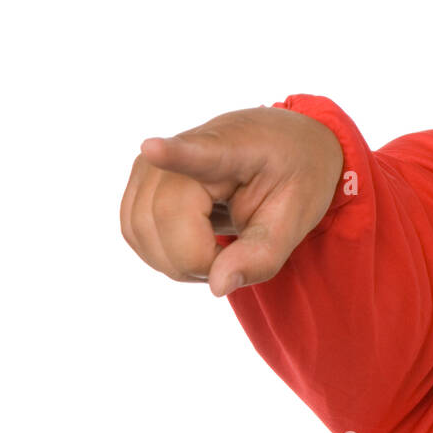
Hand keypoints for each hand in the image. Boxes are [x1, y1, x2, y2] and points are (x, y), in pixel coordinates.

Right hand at [120, 106, 342, 296]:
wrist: (287, 145)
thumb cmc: (296, 177)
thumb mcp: (297, 218)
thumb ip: (262, 254)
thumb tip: (217, 287)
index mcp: (236, 148)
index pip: (198, 151)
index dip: (172, 153)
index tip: (152, 148)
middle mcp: (184, 145)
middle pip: (165, 222)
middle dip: (197, 260)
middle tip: (239, 254)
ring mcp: (154, 162)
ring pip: (141, 233)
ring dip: (180, 261)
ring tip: (222, 247)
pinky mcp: (140, 180)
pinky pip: (136, 233)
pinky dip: (166, 253)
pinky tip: (199, 243)